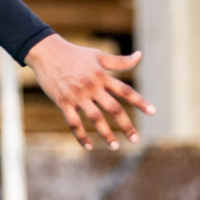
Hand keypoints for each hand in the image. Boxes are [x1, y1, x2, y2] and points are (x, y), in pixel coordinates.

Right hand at [25, 34, 155, 149]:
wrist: (46, 52)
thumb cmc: (74, 54)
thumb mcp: (98, 56)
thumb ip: (120, 61)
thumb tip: (140, 55)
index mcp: (102, 76)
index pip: (125, 91)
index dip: (140, 101)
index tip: (153, 112)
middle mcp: (92, 87)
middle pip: (114, 108)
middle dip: (126, 125)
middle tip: (135, 139)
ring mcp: (78, 96)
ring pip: (95, 118)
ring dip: (106, 134)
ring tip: (115, 146)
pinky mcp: (63, 102)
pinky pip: (74, 122)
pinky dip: (81, 136)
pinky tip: (89, 146)